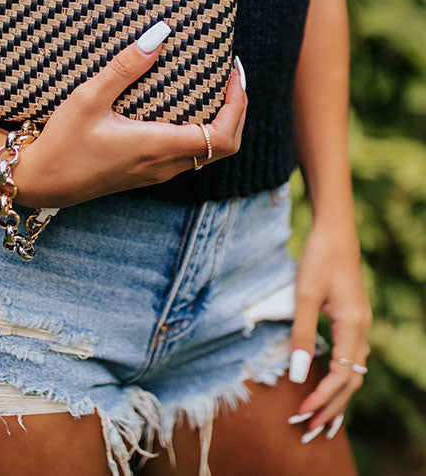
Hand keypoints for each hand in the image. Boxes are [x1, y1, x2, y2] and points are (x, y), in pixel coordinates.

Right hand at [14, 21, 246, 207]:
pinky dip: (200, 130)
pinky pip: (189, 154)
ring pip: (208, 152)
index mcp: (157, 147)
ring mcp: (156, 172)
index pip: (222, 136)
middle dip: (236, 110)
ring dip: (219, 120)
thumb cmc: (61, 142)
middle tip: (228, 75)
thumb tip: (160, 35)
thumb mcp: (88, 98)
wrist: (39, 182)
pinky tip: (182, 104)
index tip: (232, 73)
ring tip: (210, 85)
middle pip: (224, 146)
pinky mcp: (146, 172)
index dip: (237, 104)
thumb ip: (125, 67)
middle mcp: (163, 164)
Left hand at [287, 221, 371, 441]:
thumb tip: (299, 375)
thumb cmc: (318, 259)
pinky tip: (330, 385)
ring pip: (354, 370)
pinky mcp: (354, 318)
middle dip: (332, 407)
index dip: (322, 397)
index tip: (302, 413)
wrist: (335, 231)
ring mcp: (361, 323)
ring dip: (338, 396)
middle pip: (352, 380)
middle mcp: (363, 329)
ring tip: (322, 420)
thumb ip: (302, 336)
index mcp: (353, 326)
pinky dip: (342, 377)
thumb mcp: (304, 296)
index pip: (342, 376)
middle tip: (311, 431)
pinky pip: (352, 357)